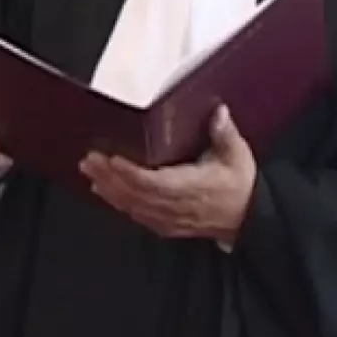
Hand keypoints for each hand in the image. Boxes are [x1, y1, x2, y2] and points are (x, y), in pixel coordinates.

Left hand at [80, 105, 255, 245]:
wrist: (246, 217)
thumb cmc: (239, 185)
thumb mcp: (237, 155)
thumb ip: (224, 133)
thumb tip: (218, 112)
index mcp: (191, 188)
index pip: (154, 183)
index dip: (131, 173)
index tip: (112, 159)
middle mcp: (175, 206)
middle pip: (134, 193)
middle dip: (109, 176)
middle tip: (90, 159)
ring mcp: (167, 218)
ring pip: (131, 205)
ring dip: (108, 188)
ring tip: (90, 170)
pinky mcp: (163, 224)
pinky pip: (135, 214)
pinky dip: (117, 201)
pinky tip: (103, 189)